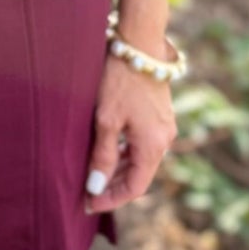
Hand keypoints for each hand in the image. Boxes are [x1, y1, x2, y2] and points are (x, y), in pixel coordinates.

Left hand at [81, 51, 177, 215]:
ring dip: (117, 169)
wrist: (139, 44)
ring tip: (90, 175)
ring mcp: (163, 127)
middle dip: (112, 186)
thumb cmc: (120, 80)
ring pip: (139, 159)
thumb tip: (96, 187)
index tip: (88, 204)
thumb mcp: (106, 120)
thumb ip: (103, 156)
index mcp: (154, 145)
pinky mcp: (158, 116)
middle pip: (138, 174)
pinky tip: (104, 151)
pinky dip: (123, 153)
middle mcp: (164, 140)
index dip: (111, 199)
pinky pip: (141, 144)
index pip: (135, 187)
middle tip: (84, 192)